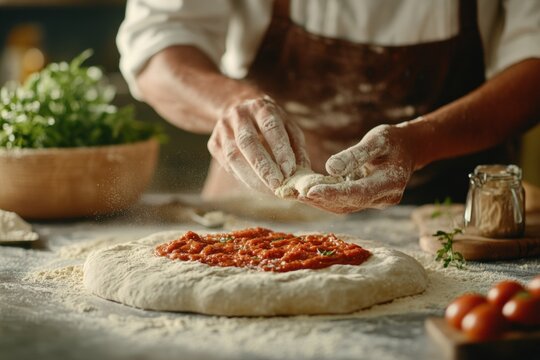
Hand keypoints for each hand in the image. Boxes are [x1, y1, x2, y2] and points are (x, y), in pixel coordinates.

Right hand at [208, 96, 309, 192]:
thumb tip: (303, 173)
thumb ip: (296, 147)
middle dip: (263, 167)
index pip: (270, 127)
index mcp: (260, 107)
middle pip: (248, 143)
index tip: (289, 171)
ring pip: (234, 157)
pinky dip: (243, 178)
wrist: (237, 108)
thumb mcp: (287, 126)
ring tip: (269, 191)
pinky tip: (257, 186)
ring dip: (252, 178)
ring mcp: (222, 129)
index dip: (280, 150)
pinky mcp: (213, 143)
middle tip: (277, 186)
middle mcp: (238, 115)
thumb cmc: (270, 122)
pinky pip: (227, 165)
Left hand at [300, 124, 414, 212]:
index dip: (332, 193)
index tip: (309, 191)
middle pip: (348, 204)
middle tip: (295, 193)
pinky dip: (326, 199)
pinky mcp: (367, 202)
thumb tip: (330, 168)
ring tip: (296, 194)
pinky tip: (308, 193)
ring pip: (344, 207)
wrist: (408, 149)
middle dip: (320, 199)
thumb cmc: (393, 141)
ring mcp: (376, 203)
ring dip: (320, 202)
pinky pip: (345, 204)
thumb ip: (356, 154)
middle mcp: (384, 198)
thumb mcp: (377, 139)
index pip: (357, 192)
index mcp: (390, 182)